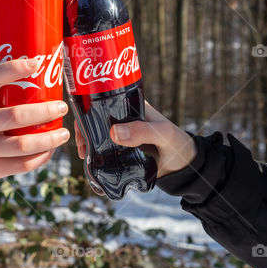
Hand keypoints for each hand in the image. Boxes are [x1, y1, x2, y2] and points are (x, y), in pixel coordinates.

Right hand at [0, 58, 69, 188]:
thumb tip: (38, 71)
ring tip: (63, 133)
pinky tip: (50, 150)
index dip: (15, 68)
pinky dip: (41, 157)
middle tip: (62, 107)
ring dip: (50, 139)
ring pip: (23, 144)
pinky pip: (22, 165)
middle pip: (16, 116)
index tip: (37, 63)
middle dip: (45, 111)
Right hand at [73, 101, 195, 177]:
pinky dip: (94, 156)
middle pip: (95, 117)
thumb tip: (113, 132)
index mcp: (131, 104)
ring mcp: (121, 134)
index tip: (80, 124)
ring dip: (87, 143)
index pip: (103, 99)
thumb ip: (143, 132)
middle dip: (83, 129)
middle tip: (81, 146)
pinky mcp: (120, 150)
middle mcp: (122, 117)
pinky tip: (90, 165)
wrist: (185, 168)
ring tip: (84, 156)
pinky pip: (103, 151)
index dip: (87, 108)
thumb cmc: (178, 144)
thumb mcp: (163, 134)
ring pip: (96, 135)